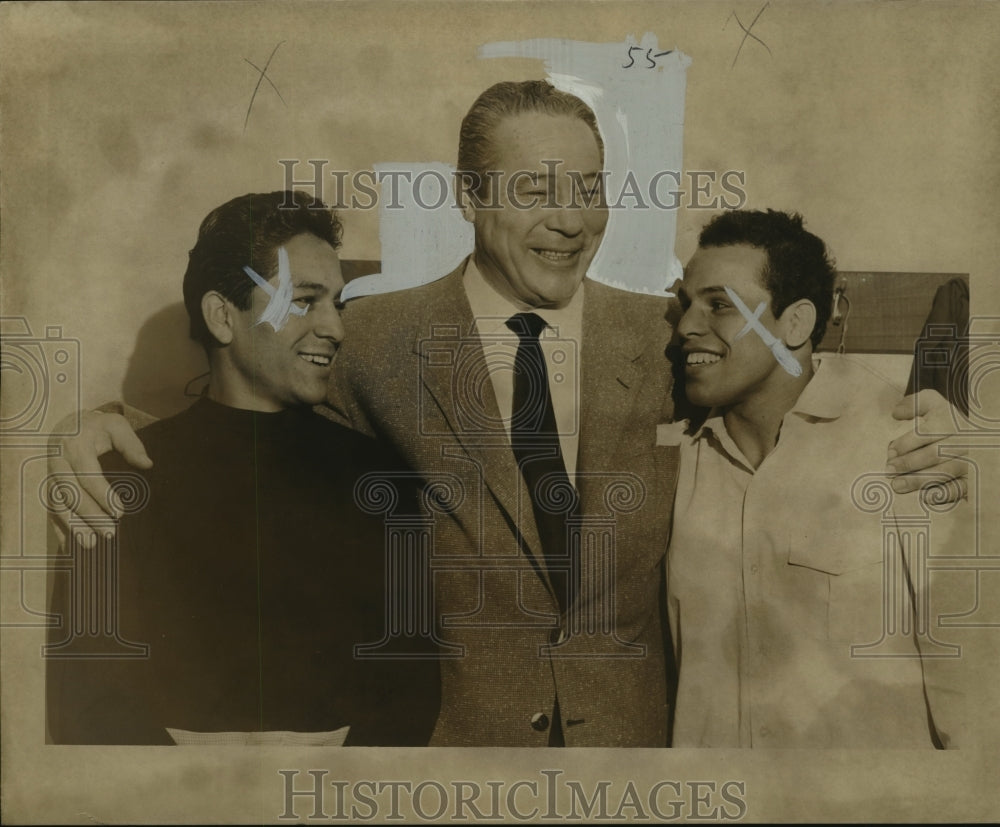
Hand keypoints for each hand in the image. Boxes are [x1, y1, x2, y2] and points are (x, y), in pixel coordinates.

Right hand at [47, 411, 151, 546]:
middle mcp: (58, 462)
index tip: (120, 512)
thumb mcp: (116, 426)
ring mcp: (49, 475)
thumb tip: (147, 464)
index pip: (88, 476)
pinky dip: (58, 528)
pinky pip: (50, 509)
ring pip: (57, 504)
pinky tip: (69, 546)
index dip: (103, 496)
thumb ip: (132, 444)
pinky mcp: (48, 485)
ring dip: (73, 526)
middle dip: (90, 516)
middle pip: (71, 494)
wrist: (67, 422)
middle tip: (110, 533)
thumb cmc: (97, 426)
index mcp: (75, 446)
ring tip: (91, 544)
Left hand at [887, 389, 967, 499]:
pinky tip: (925, 497)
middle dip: (908, 463)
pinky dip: (943, 493)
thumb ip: (915, 404)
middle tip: (889, 471)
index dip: (905, 444)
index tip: (889, 453)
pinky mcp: (975, 478)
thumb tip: (896, 413)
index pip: (925, 433)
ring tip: (897, 485)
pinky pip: (960, 488)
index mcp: (951, 422)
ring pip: (945, 472)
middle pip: (934, 454)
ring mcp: (971, 460)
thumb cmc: (949, 422)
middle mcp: (964, 441)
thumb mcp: (936, 406)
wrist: (982, 438)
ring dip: (919, 480)